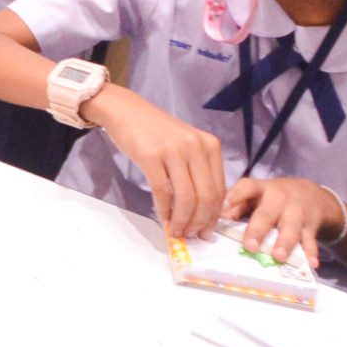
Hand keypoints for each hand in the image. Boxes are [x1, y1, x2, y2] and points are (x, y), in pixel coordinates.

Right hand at [94, 89, 226, 237]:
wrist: (127, 111)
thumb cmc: (157, 132)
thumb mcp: (186, 146)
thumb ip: (198, 173)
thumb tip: (202, 212)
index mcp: (210, 146)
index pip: (219, 189)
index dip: (213, 215)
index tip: (205, 230)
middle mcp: (196, 147)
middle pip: (206, 196)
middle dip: (199, 222)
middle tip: (190, 235)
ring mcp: (173, 150)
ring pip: (186, 198)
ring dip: (181, 220)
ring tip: (175, 230)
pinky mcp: (151, 156)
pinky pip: (162, 192)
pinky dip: (163, 210)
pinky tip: (162, 217)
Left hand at [223, 175, 341, 268]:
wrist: (311, 194)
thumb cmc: (273, 198)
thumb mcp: (257, 195)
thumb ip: (238, 205)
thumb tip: (219, 218)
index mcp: (261, 189)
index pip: (247, 187)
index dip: (235, 196)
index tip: (223, 207)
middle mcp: (279, 198)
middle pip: (268, 213)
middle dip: (258, 230)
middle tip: (250, 246)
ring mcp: (297, 212)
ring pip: (291, 227)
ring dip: (284, 242)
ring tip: (278, 256)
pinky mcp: (310, 225)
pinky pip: (311, 240)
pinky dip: (311, 252)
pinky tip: (311, 263)